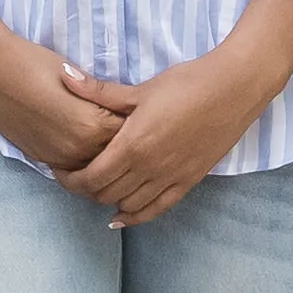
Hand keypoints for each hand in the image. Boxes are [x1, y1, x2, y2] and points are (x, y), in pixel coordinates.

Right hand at [0, 35, 132, 193]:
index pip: (129, 132)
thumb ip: (102, 101)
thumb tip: (120, 112)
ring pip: (93, 167)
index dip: (134, 122)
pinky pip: (71, 168)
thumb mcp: (77, 78)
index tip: (137, 114)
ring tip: (106, 140)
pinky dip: (80, 161)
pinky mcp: (41, 158)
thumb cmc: (34, 64)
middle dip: (121, 144)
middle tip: (129, 131)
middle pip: (114, 156)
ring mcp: (57, 157)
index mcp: (92, 125)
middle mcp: (77, 148)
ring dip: (101, 156)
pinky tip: (83, 146)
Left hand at [62, 61, 260, 228]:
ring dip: (107, 200)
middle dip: (84, 188)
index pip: (90, 177)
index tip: (59, 169)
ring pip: (127, 205)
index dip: (69, 179)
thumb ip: (99, 91)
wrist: (233, 89)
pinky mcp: (188, 182)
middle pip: (104, 193)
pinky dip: (135, 217)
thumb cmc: (186, 83)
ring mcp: (170, 179)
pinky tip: (121, 216)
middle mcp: (149, 168)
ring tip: (97, 186)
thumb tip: (65, 76)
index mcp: (132, 145)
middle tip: (74, 175)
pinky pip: (156, 210)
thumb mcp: (140, 89)